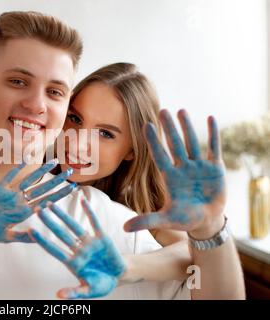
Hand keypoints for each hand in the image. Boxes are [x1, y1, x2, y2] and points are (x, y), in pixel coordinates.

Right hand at [0, 160, 76, 242]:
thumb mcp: (6, 237)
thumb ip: (21, 237)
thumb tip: (37, 236)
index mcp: (23, 212)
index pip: (46, 201)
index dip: (59, 194)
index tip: (72, 188)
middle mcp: (19, 201)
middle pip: (42, 189)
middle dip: (56, 181)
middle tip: (70, 171)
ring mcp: (10, 193)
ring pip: (29, 179)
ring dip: (41, 170)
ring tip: (54, 161)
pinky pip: (10, 175)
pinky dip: (18, 167)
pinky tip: (27, 157)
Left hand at [30, 199, 124, 298]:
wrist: (120, 277)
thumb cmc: (102, 284)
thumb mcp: (88, 291)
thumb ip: (75, 293)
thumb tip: (59, 295)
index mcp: (73, 262)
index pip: (54, 249)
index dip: (42, 240)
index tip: (31, 231)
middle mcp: (78, 250)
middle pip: (60, 234)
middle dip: (48, 222)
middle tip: (36, 209)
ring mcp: (89, 242)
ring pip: (73, 225)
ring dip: (62, 214)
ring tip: (51, 204)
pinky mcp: (102, 238)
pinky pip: (94, 222)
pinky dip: (89, 212)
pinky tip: (82, 200)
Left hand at [124, 109, 225, 237]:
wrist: (205, 221)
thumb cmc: (183, 218)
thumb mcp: (165, 219)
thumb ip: (146, 220)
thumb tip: (124, 228)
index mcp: (169, 177)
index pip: (159, 155)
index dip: (153, 141)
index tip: (146, 125)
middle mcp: (182, 167)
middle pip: (174, 144)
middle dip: (169, 128)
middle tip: (163, 110)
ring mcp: (198, 166)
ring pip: (192, 143)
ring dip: (187, 127)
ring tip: (181, 110)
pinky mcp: (215, 167)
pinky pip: (213, 147)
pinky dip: (213, 134)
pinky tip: (210, 118)